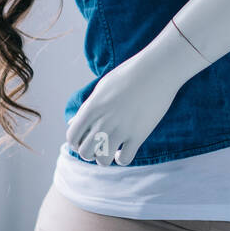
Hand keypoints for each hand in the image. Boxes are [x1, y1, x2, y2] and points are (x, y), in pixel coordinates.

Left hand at [65, 23, 209, 165]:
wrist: (157, 70)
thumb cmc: (129, 75)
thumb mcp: (102, 88)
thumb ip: (87, 108)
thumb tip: (73, 123)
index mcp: (92, 108)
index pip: (72, 137)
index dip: (76, 143)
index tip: (85, 140)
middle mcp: (103, 121)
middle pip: (85, 153)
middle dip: (90, 152)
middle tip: (99, 146)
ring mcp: (121, 129)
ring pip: (103, 160)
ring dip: (105, 158)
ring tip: (112, 149)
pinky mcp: (139, 135)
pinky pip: (125, 159)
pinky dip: (122, 158)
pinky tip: (125, 150)